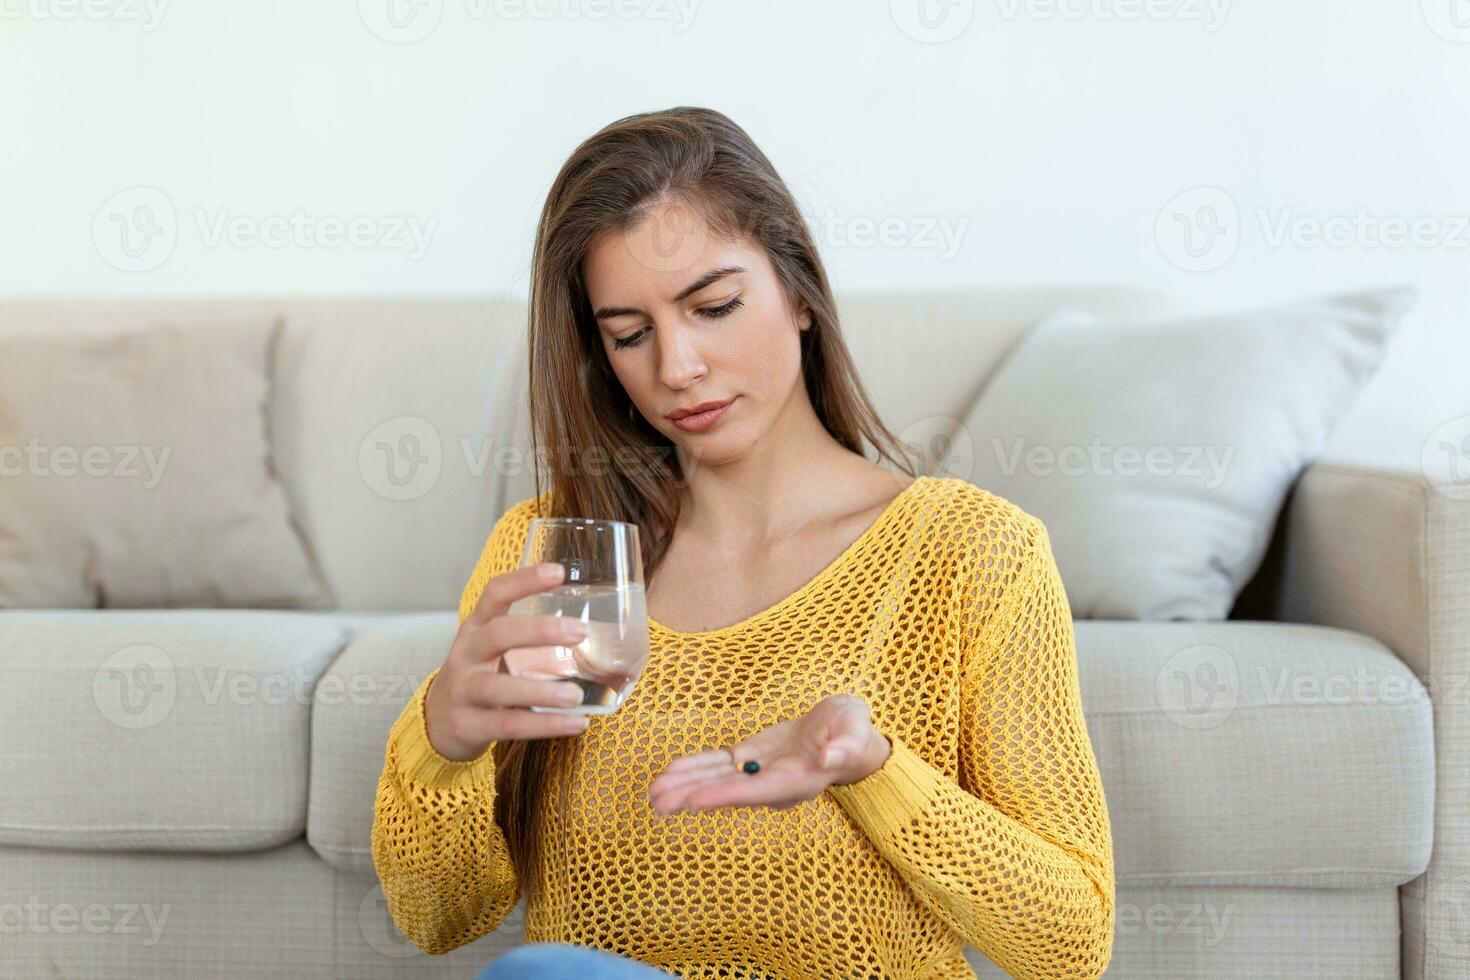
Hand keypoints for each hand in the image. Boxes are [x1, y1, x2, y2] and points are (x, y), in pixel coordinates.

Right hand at [423, 562, 593, 760]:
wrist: (436, 724)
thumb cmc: (477, 679)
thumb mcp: (492, 651)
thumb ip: (528, 641)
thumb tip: (595, 633)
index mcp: (476, 630)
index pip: (494, 594)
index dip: (523, 580)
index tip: (558, 572)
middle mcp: (466, 656)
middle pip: (497, 634)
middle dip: (539, 630)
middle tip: (580, 632)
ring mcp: (463, 691)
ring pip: (500, 688)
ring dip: (542, 691)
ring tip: (576, 695)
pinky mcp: (468, 726)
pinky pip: (508, 726)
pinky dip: (544, 725)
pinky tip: (575, 723)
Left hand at [648, 694, 891, 815]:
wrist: (846, 733)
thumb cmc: (854, 730)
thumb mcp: (856, 729)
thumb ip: (846, 746)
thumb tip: (829, 759)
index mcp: (798, 781)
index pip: (757, 791)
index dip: (724, 795)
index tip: (693, 801)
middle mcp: (773, 785)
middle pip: (728, 793)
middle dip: (692, 796)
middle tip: (657, 802)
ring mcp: (758, 773)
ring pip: (717, 781)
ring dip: (685, 785)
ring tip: (653, 792)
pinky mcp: (751, 759)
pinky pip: (718, 766)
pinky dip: (694, 767)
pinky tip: (669, 773)